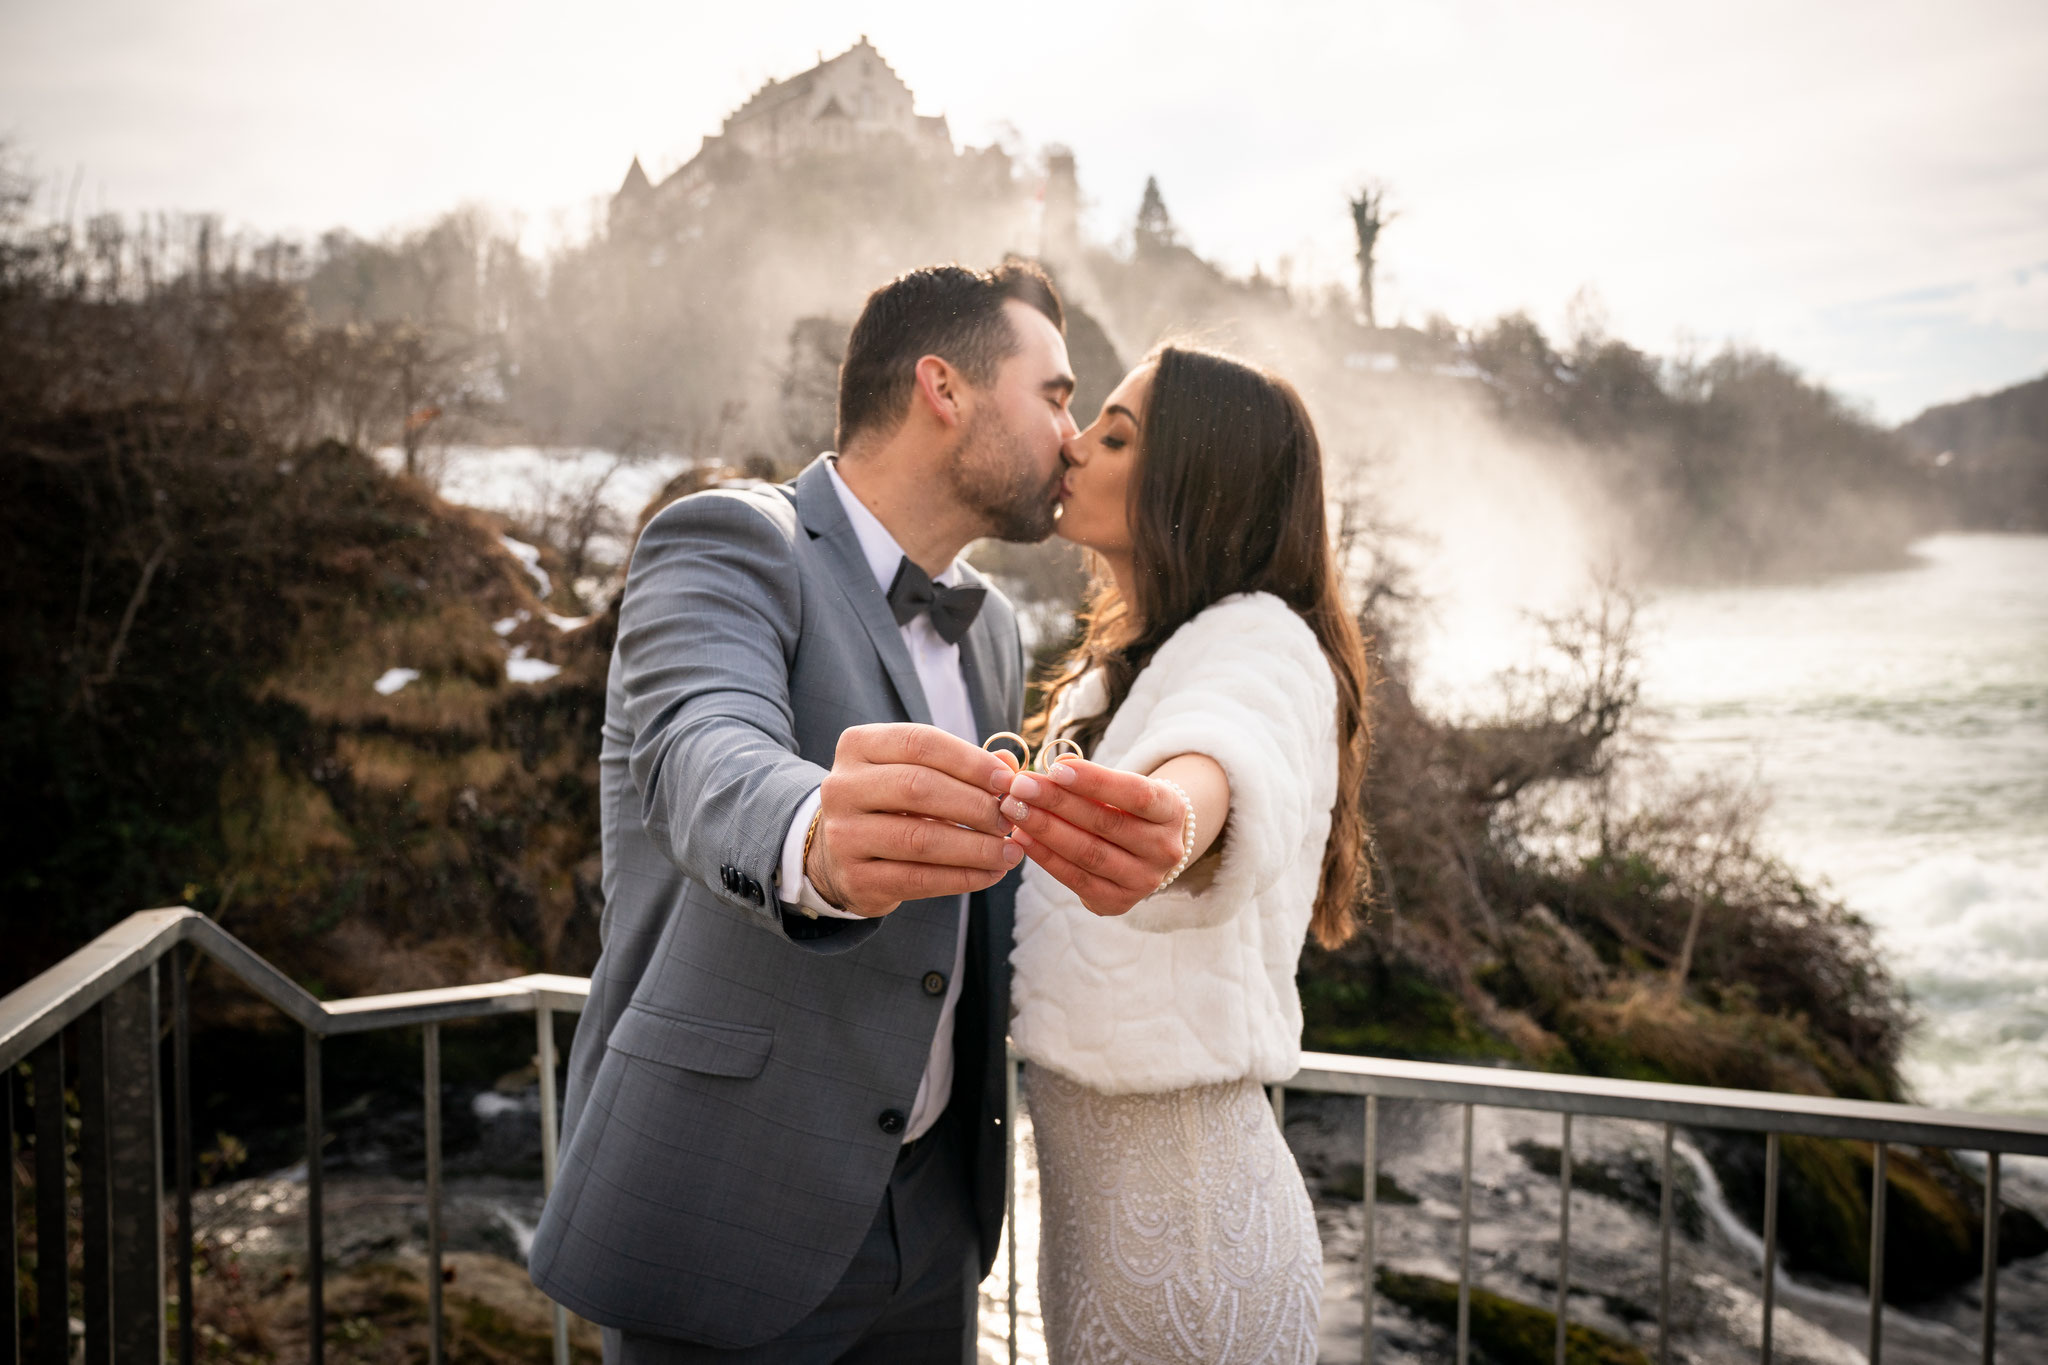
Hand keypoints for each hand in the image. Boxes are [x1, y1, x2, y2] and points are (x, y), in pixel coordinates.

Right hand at [806, 723, 1021, 916]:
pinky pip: (918, 879)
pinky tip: (990, 874)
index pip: (919, 742)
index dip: (969, 760)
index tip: (1006, 780)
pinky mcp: (855, 879)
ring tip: (1009, 851)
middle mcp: (842, 787)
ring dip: (975, 847)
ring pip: (919, 838)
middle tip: (1009, 819)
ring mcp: (843, 835)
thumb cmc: (891, 804)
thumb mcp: (916, 773)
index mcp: (858, 746)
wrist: (841, 855)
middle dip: (974, 804)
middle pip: (917, 787)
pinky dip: (962, 878)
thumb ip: (961, 765)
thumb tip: (1010, 766)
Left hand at [999, 759, 1189, 916]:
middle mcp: (1165, 849)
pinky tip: (1022, 838)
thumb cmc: (1126, 808)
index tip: (1054, 768)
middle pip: (1106, 824)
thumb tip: (1055, 766)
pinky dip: (1045, 857)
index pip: (1136, 793)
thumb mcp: (1121, 788)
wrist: (1146, 851)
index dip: (1095, 781)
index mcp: (1172, 811)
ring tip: (1014, 809)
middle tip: (1019, 786)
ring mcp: (1144, 881)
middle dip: (1056, 803)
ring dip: (1045, 830)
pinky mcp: (1119, 902)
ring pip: (1088, 853)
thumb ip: (1090, 779)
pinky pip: (1076, 879)